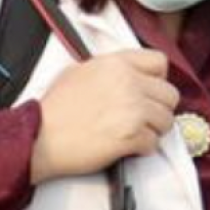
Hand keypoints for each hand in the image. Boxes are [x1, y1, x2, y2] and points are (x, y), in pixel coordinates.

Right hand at [30, 49, 177, 182]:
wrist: (39, 137)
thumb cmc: (54, 109)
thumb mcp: (78, 72)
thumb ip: (111, 70)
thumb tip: (132, 75)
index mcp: (115, 64)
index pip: (159, 61)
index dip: (157, 78)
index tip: (148, 90)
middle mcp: (128, 83)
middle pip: (170, 94)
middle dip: (159, 108)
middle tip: (142, 117)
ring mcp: (133, 109)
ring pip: (167, 120)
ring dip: (153, 130)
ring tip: (131, 132)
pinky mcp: (133, 135)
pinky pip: (154, 143)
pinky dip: (142, 148)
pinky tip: (125, 145)